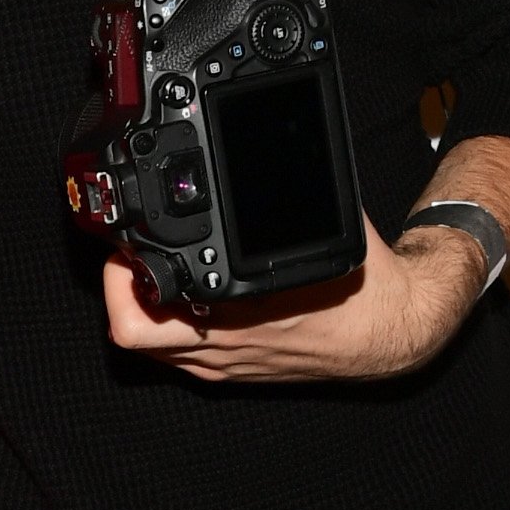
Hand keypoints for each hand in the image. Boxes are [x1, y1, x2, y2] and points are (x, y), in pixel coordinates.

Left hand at [100, 220, 486, 383]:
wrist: (392, 334)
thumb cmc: (362, 284)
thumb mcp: (324, 222)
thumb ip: (285, 187)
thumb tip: (266, 137)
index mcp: (237, 312)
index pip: (144, 309)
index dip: (123, 269)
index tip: (125, 240)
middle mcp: (223, 346)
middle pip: (130, 334)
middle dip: (117, 288)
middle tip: (128, 254)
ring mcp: (225, 365)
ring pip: (151, 349)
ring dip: (141, 308)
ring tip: (154, 267)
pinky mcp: (234, 372)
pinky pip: (178, 356)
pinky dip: (168, 326)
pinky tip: (186, 293)